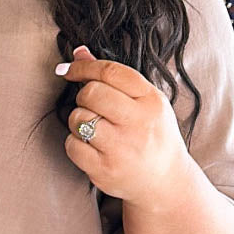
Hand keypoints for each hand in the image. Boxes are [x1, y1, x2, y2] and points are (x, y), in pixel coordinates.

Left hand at [58, 44, 196, 210]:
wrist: (164, 181)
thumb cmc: (151, 134)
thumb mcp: (143, 102)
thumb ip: (113, 76)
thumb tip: (79, 52)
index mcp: (152, 101)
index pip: (110, 72)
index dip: (83, 67)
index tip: (69, 69)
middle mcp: (139, 123)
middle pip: (91, 93)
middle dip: (83, 95)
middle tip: (92, 105)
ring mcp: (122, 149)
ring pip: (78, 118)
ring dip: (79, 120)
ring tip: (96, 129)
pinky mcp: (105, 170)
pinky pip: (72, 145)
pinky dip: (75, 143)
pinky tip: (92, 147)